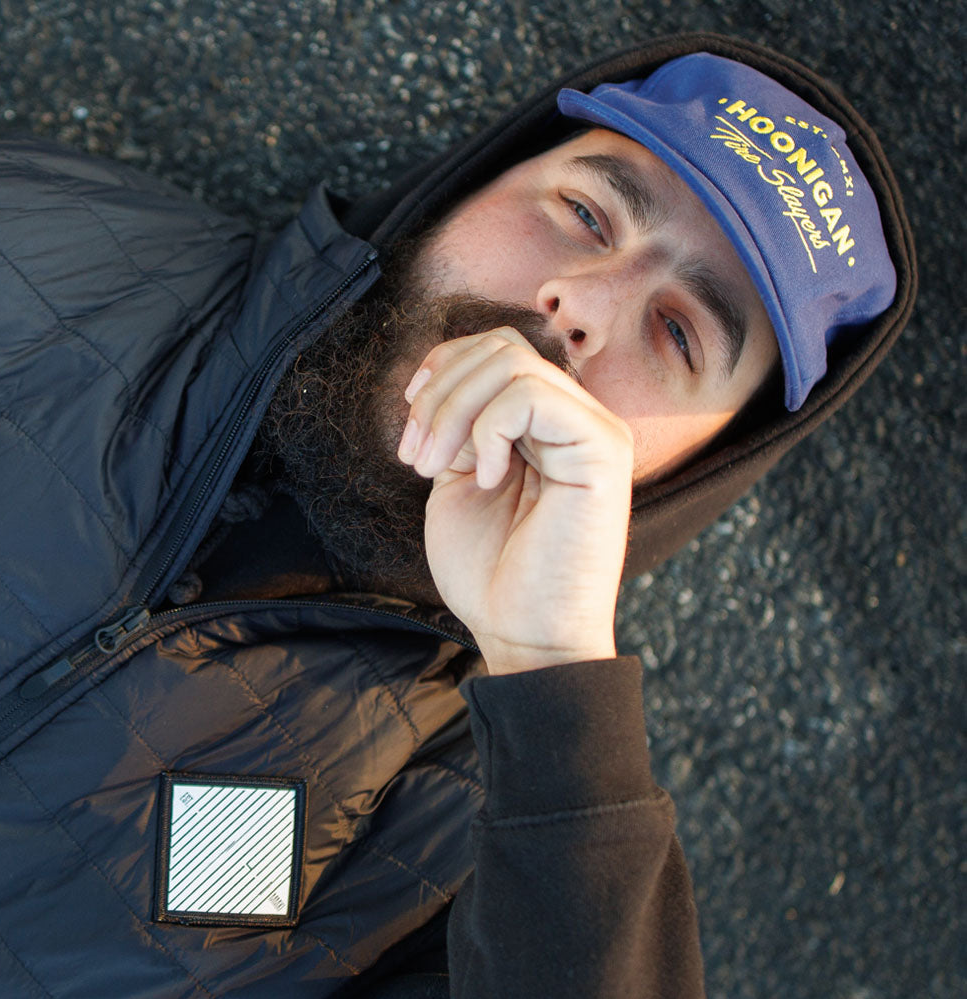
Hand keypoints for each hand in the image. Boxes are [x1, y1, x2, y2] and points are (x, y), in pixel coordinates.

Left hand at [398, 327, 633, 674]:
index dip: (443, 370)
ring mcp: (594, 430)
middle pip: (499, 348)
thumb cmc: (492, 574)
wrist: (523, 636)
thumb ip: (460, 428)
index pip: (497, 351)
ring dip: (452, 411)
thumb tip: (441, 380)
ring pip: (511, 362)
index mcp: (545, 426)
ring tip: (434, 469)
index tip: (410, 426)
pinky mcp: (602, 449)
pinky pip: (531, 395)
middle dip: (438, 393)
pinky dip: (488, 429)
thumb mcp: (459, 483)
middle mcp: (576, 419)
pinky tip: (486, 479)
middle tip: (416, 459)